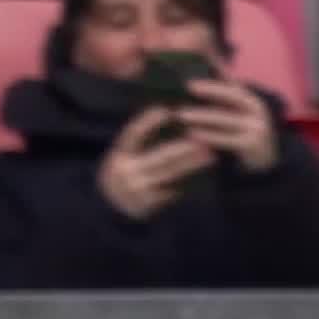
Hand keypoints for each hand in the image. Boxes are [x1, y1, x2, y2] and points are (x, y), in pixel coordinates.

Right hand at [98, 106, 216, 218]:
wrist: (108, 207)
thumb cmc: (122, 175)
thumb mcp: (122, 158)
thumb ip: (140, 144)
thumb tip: (166, 119)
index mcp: (119, 155)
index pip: (134, 134)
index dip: (149, 122)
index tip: (167, 111)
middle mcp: (127, 171)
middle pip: (160, 156)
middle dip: (184, 147)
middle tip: (203, 140)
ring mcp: (138, 188)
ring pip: (170, 173)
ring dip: (192, 164)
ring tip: (210, 156)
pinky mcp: (147, 204)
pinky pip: (172, 191)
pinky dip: (186, 183)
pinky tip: (202, 179)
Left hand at [179, 77, 278, 171]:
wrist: (265, 160)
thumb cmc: (241, 132)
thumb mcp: (235, 112)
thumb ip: (221, 96)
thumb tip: (201, 70)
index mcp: (250, 99)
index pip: (232, 84)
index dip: (215, 76)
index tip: (194, 73)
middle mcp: (256, 110)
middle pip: (232, 96)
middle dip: (210, 90)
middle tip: (187, 86)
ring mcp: (257, 127)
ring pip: (225, 119)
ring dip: (202, 116)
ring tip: (180, 114)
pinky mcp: (253, 145)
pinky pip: (227, 139)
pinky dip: (209, 135)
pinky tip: (191, 134)